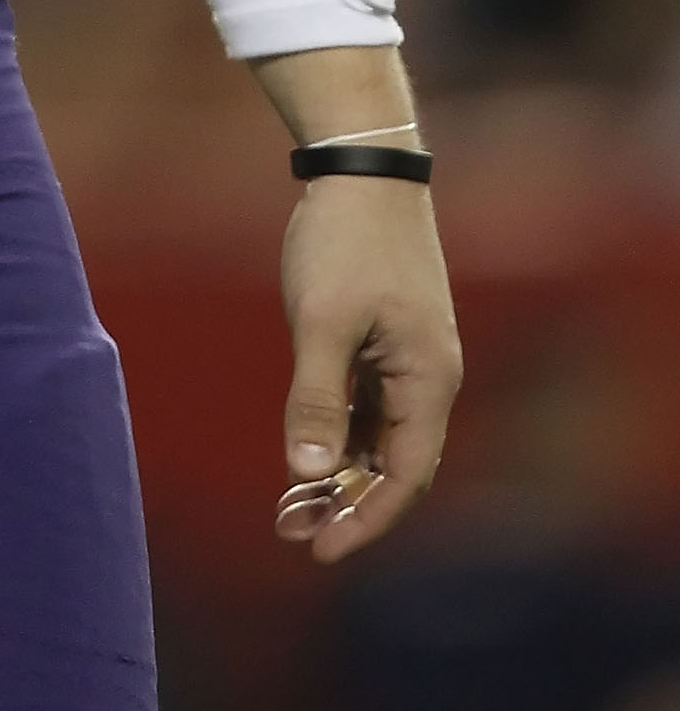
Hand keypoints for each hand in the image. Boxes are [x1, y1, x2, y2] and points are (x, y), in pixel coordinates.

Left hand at [276, 173, 460, 562]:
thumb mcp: (323, 319)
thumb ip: (315, 396)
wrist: (360, 165)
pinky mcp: (383, 340)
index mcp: (428, 380)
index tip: (322, 552)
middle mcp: (427, 379)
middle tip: (291, 533)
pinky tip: (303, 455)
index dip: (366, 519)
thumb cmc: (346, 239)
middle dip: (347, 505)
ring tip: (289, 507)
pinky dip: (337, 434)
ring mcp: (406, 360)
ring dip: (338, 473)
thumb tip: (306, 471)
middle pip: (393, 465)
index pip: (405, 476)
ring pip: (376, 438)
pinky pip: (365, 408)